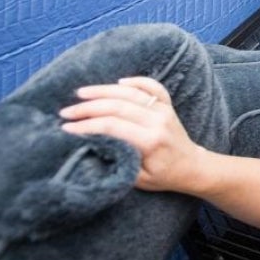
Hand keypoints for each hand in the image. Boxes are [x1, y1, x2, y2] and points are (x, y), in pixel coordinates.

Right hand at [59, 76, 205, 192]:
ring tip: (80, 93)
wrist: (193, 167)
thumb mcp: (138, 179)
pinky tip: (119, 81)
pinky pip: (153, 87)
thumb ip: (119, 162)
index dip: (87, 126)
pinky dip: (136, 81)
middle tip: (66, 112)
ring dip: (103, 90)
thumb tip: (92, 149)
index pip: (112, 127)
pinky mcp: (167, 105)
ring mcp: (164, 110)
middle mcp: (157, 121)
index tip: (67, 128)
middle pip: (117, 106)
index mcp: (150, 141)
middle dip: (88, 108)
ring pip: (131, 92)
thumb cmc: (164, 176)